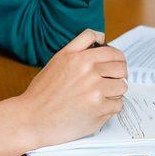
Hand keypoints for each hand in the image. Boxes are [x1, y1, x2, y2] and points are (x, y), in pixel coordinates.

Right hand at [16, 29, 127, 148]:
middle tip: (110, 81)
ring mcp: (95, 91)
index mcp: (79, 57)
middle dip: (118, 74)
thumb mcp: (59, 58)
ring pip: (122, 86)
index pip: (112, 52)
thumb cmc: (43, 91)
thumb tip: (101, 36)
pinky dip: (110, 108)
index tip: (115, 64)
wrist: (32, 118)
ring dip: (114, 92)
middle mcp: (89, 71)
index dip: (117, 58)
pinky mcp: (99, 110)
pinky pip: (117, 105)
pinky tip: (96, 108)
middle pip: (121, 67)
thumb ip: (80, 45)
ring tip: (100, 96)